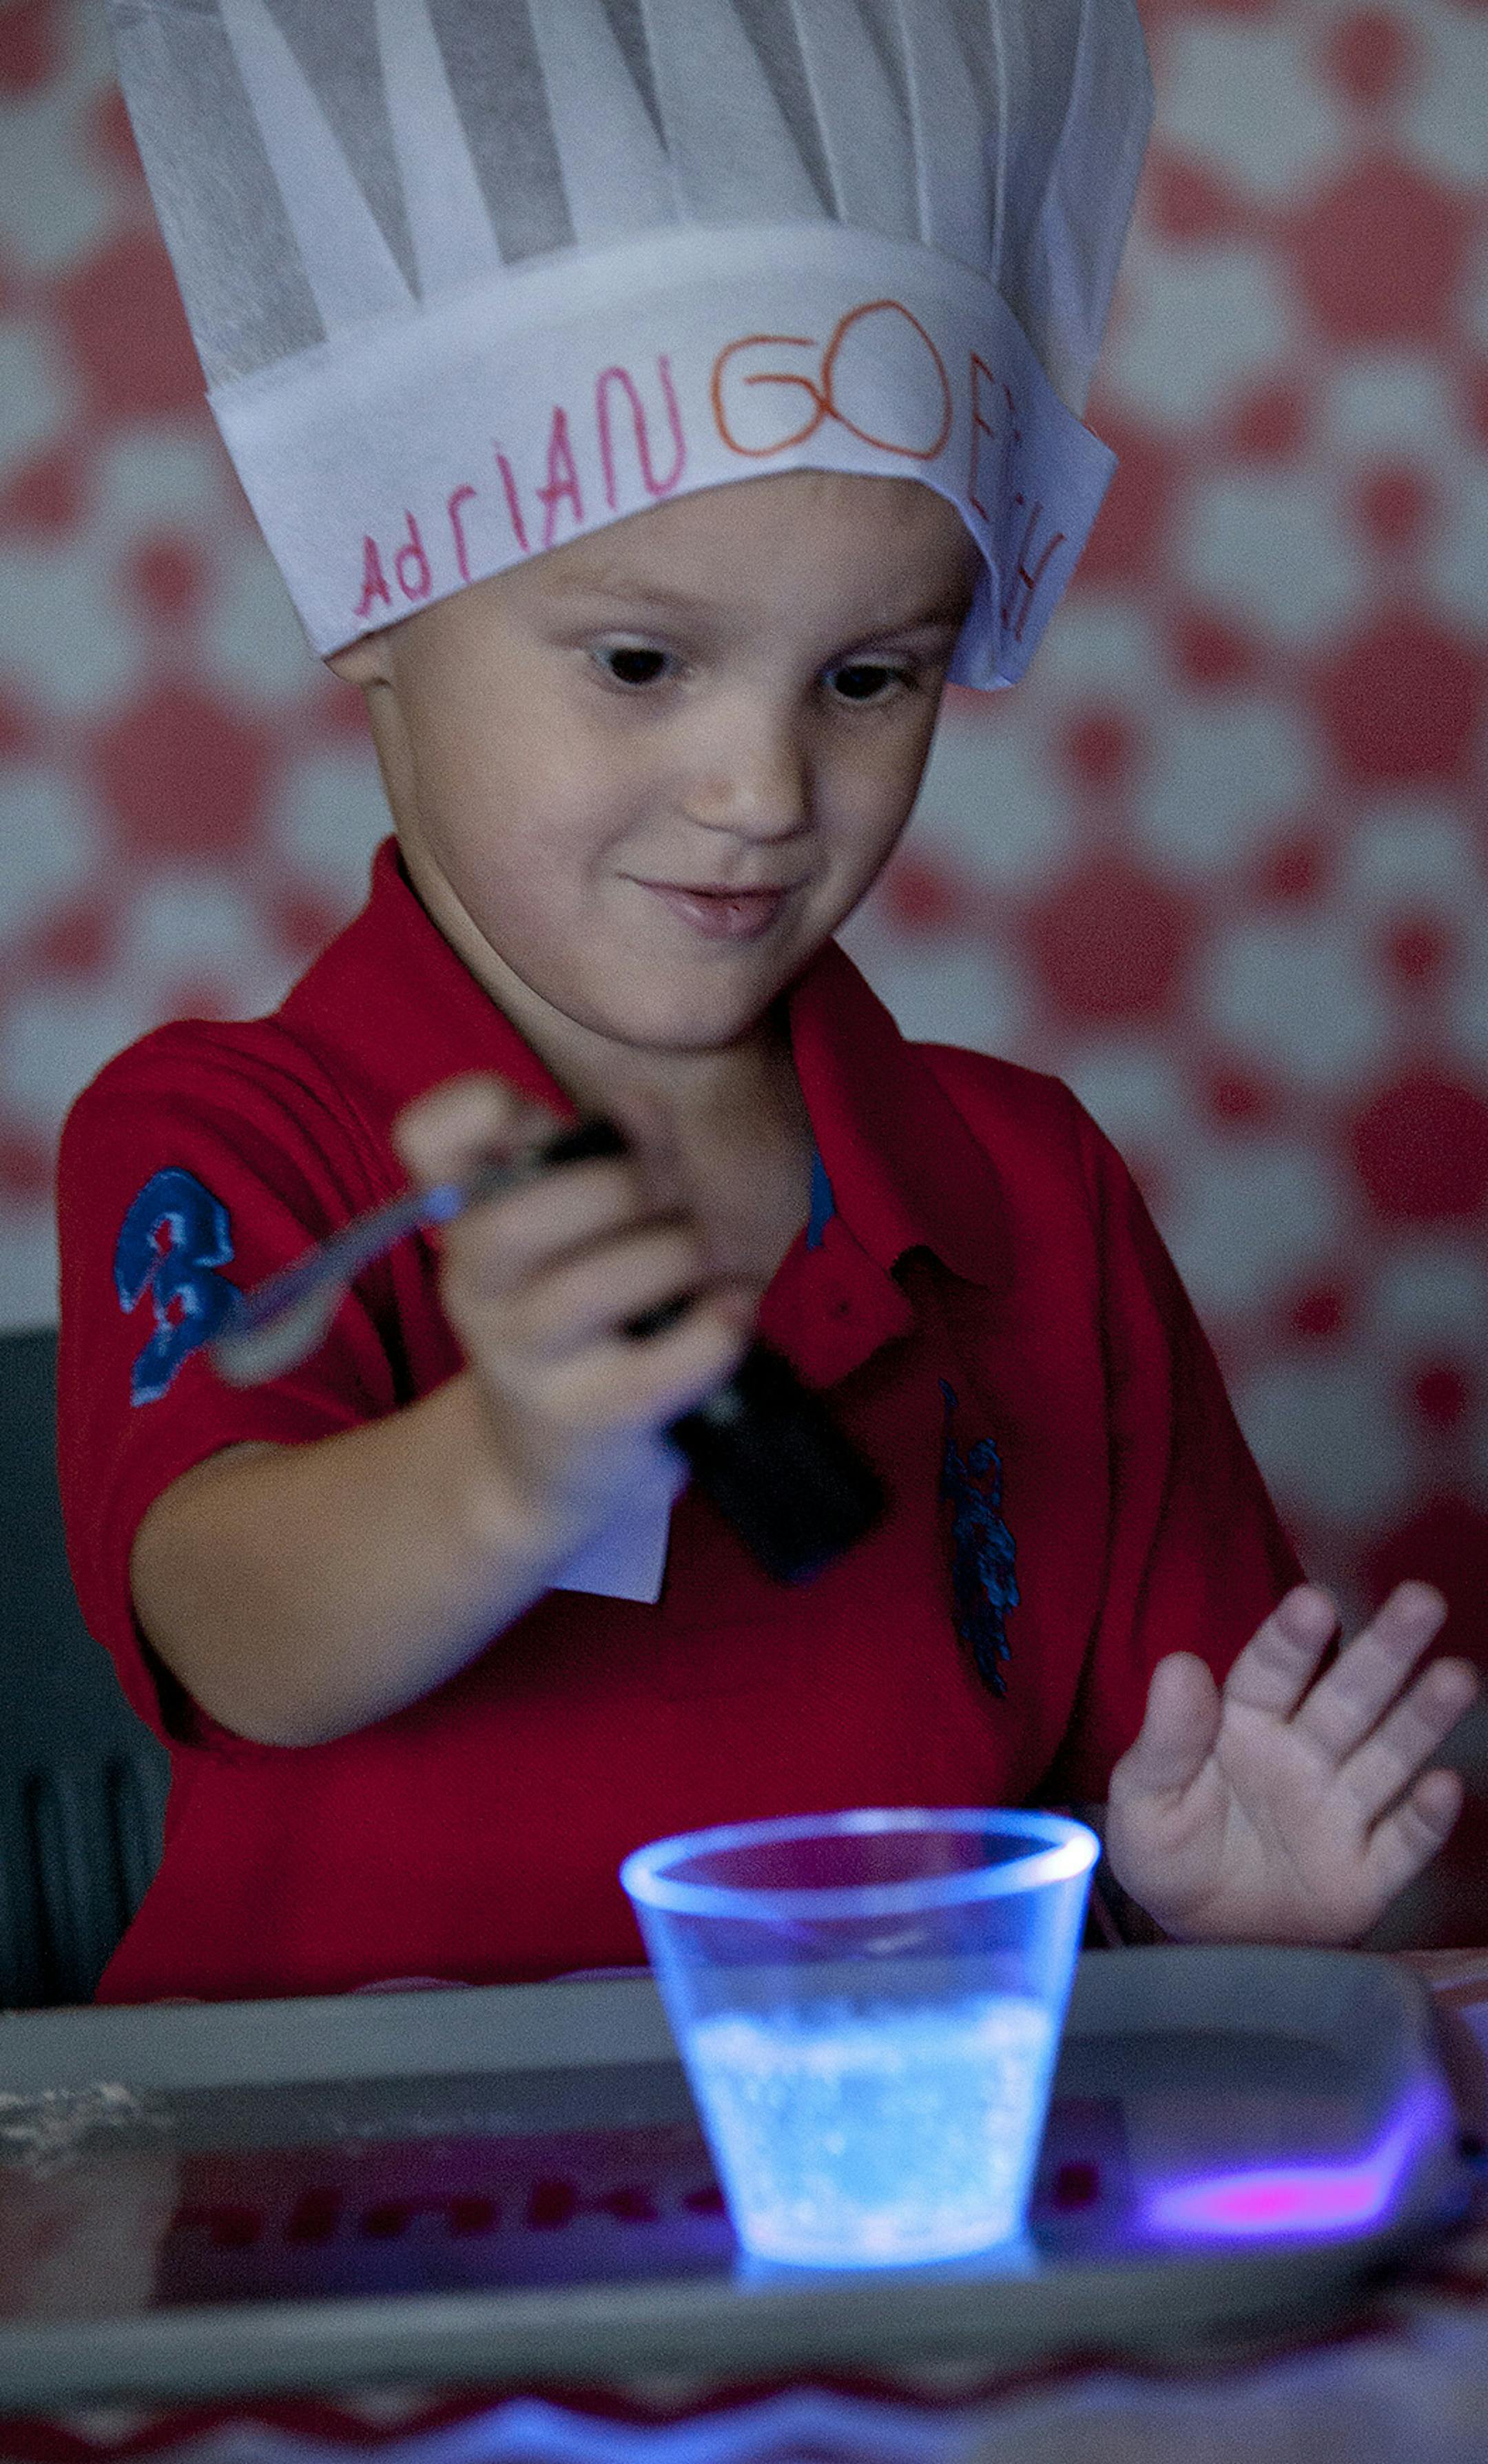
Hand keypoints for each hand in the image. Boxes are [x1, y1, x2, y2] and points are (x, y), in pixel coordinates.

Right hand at [394, 1074, 756, 1539]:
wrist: (549, 1464)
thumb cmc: (582, 1318)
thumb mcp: (576, 1228)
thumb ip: (607, 1154)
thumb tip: (639, 1109)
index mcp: (467, 1218)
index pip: (424, 1139)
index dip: (481, 1105)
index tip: (551, 1119)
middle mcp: (476, 1288)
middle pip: (514, 1218)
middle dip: (625, 1186)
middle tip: (673, 1202)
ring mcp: (523, 1361)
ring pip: (587, 1288)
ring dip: (675, 1255)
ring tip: (703, 1265)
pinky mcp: (586, 1420)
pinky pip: (655, 1368)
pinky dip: (714, 1327)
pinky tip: (732, 1310)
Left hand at [1104, 1583, 1478, 1943]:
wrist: (1197, 1936)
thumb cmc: (1168, 1849)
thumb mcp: (1142, 1800)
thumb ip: (1165, 1739)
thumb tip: (1179, 1664)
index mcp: (1245, 1725)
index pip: (1270, 1671)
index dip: (1292, 1638)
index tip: (1314, 1601)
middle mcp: (1303, 1755)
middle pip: (1347, 1698)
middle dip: (1384, 1651)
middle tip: (1421, 1599)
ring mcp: (1339, 1810)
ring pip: (1387, 1755)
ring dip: (1421, 1717)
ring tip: (1458, 1676)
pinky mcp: (1366, 1873)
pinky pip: (1401, 1843)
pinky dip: (1424, 1819)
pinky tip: (1445, 1786)